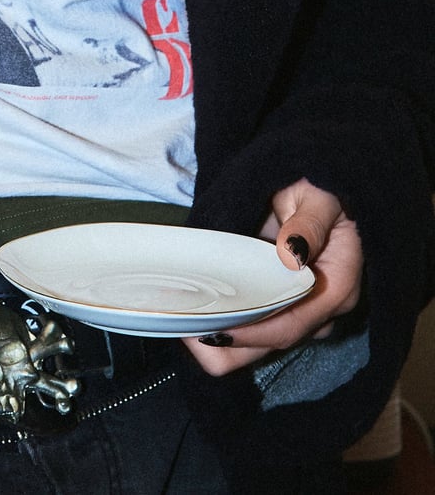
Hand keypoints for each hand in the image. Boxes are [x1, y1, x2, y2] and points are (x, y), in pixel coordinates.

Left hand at [183, 179, 362, 375]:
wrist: (315, 181)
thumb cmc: (319, 187)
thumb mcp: (317, 196)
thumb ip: (308, 224)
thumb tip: (292, 255)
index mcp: (338, 287)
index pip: (292, 323)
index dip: (254, 331)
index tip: (216, 327)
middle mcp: (323, 308)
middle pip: (275, 341)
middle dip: (233, 344)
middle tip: (188, 330)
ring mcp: (304, 309)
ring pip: (265, 343)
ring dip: (228, 342)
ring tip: (186, 327)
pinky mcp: (285, 303)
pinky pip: (258, 327)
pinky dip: (230, 328)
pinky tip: (198, 320)